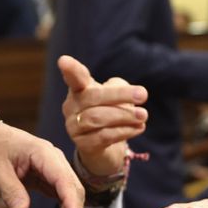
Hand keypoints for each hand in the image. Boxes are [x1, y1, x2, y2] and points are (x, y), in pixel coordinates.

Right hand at [60, 55, 147, 177]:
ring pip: (97, 118)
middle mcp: (71, 106)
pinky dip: (124, 131)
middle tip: (143, 94)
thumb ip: (118, 87)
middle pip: (93, 97)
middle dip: (120, 95)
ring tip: (143, 115)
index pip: (74, 77)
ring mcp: (74, 127)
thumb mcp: (116, 94)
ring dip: (124, 115)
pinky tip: (138, 127)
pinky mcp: (83, 145)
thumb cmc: (110, 112)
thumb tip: (126, 94)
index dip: (70, 69)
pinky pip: (103, 136)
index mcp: (78, 89)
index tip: (64, 60)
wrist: (105, 147)